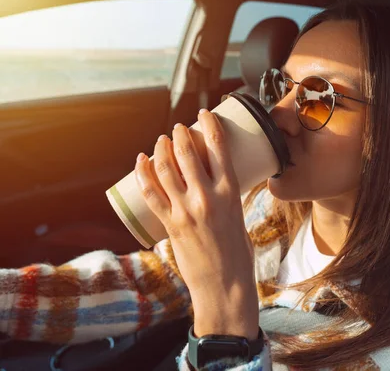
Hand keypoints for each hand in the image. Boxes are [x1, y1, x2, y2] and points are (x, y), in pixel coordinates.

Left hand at [134, 109, 258, 339]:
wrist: (225, 285)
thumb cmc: (238, 254)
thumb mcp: (240, 216)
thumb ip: (225, 198)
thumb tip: (212, 182)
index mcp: (231, 193)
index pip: (218, 148)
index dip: (209, 125)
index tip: (204, 113)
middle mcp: (207, 198)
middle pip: (188, 154)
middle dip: (180, 134)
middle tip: (178, 128)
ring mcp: (186, 211)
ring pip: (166, 169)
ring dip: (161, 148)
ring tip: (161, 139)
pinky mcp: (170, 224)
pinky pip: (151, 193)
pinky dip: (143, 173)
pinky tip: (141, 161)